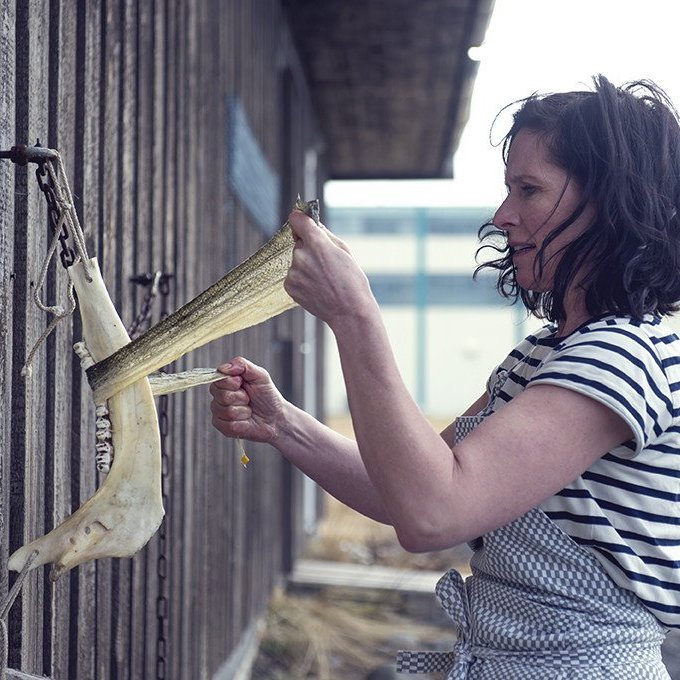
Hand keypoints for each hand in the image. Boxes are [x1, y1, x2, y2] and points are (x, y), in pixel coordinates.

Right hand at [210, 357, 284, 443]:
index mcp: (225, 382)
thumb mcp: (260, 375)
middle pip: (221, 396)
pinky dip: (243, 422)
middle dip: (241, 397)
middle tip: (249, 398)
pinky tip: (247, 420)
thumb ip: (242, 365)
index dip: (232, 383)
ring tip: (249, 409)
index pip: (217, 380)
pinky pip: (229, 425)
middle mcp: (219, 396)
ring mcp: (219, 413)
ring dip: (244, 411)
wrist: (275, 417)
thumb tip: (224, 368)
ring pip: (227, 411)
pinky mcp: (223, 427)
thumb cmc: (267, 396)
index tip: (243, 383)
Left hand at [284, 209, 374, 328]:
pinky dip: (302, 279)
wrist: (349, 312)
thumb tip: (313, 225)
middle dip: (309, 247)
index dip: (301, 220)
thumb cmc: (352, 281)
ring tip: (324, 279)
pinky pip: (293, 275)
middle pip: (299, 242)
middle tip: (326, 262)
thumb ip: (326, 235)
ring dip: (306, 265)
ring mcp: (293, 272)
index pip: (296, 219)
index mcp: (317, 243)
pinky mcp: (289, 286)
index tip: (304, 223)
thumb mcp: (345, 251)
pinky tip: (317, 287)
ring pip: (297, 260)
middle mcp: (301, 256)